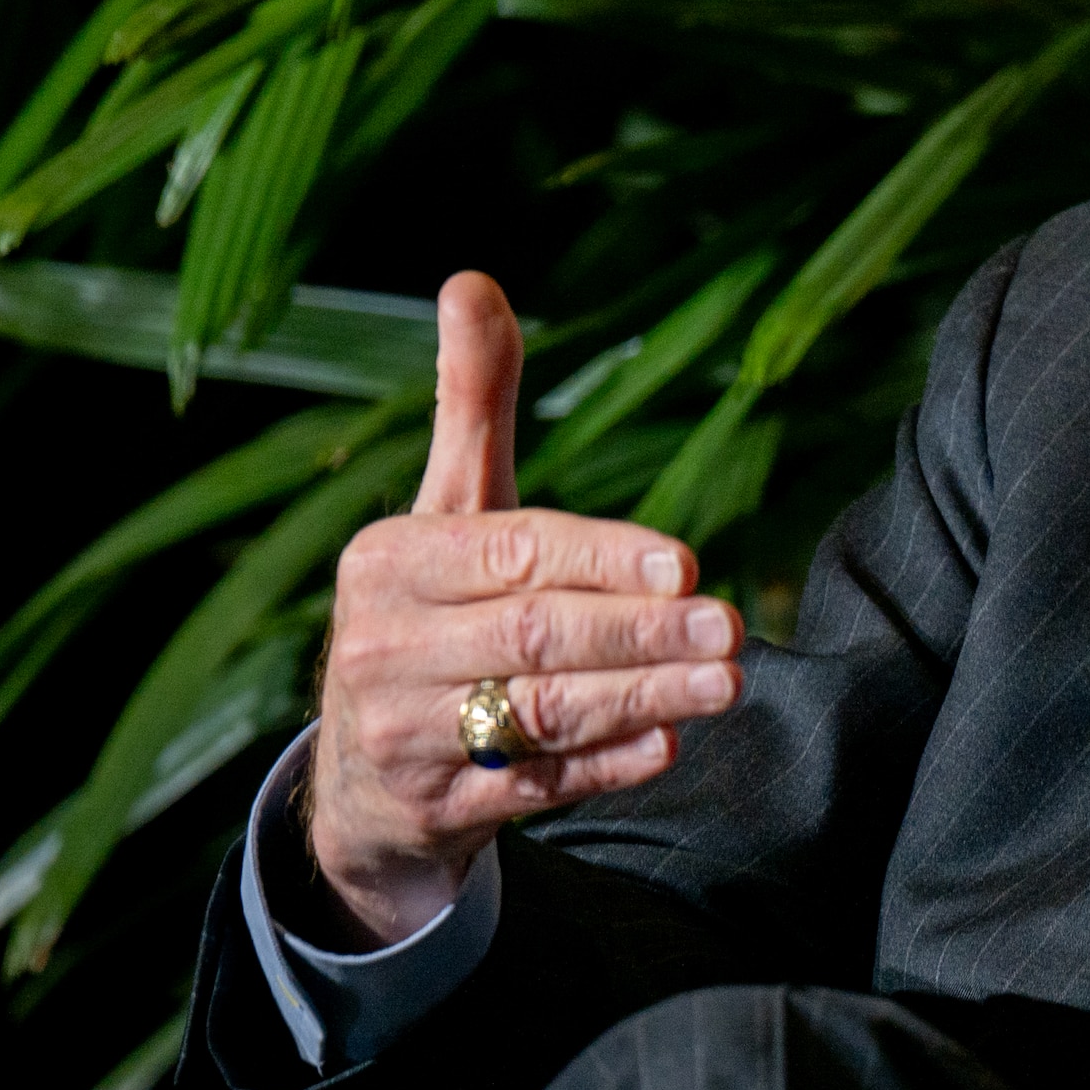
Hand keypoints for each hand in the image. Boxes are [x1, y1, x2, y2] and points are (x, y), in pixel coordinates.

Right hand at [297, 272, 745, 945]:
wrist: (357, 779)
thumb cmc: (430, 612)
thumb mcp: (445, 509)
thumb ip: (471, 403)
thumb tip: (472, 278)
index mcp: (388, 563)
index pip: (511, 554)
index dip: (599, 558)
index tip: (684, 561)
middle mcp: (381, 648)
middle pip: (533, 638)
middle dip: (641, 633)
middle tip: (732, 625)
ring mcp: (402, 737)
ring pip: (538, 716)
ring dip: (642, 698)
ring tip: (728, 682)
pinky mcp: (436, 811)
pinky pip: (533, 787)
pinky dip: (604, 768)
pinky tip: (670, 745)